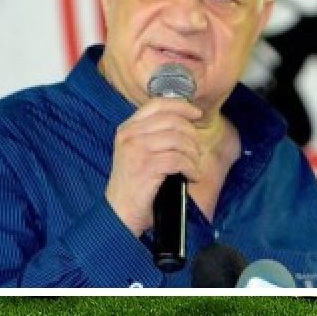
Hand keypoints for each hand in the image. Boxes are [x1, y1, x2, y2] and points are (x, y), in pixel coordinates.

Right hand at [104, 96, 209, 235]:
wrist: (120, 211)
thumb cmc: (134, 184)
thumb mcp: (138, 153)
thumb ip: (154, 136)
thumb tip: (186, 126)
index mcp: (128, 128)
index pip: (157, 104)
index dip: (181, 106)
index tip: (196, 114)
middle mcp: (129, 135)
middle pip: (172, 121)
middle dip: (192, 136)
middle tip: (196, 152)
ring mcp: (136, 149)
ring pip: (178, 140)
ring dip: (193, 155)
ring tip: (193, 167)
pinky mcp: (146, 166)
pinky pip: (179, 160)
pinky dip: (191, 169)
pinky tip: (191, 177)